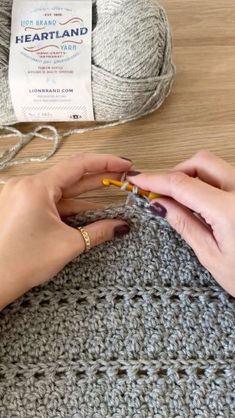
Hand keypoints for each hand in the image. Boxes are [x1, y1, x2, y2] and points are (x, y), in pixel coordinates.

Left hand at [0, 154, 132, 309]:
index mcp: (36, 188)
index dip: (106, 163)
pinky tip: (88, 210)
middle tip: (124, 179)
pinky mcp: (17, 206)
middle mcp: (25, 185)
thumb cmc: (23, 263)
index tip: (126, 165)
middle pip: (70, 177)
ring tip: (112, 195)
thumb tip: (123, 226)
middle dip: (98, 179)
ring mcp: (19, 195)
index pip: (78, 165)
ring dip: (84, 196)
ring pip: (59, 191)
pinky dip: (68, 207)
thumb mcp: (68, 245)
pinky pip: (48, 201)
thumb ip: (99, 231)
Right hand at [127, 150, 234, 296]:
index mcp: (229, 210)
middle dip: (176, 171)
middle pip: (201, 161)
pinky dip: (206, 182)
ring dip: (191, 176)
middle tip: (160, 192)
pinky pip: (225, 177)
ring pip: (214, 166)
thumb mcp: (211, 255)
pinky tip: (199, 202)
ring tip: (179, 201)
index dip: (156, 180)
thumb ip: (184, 224)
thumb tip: (159, 203)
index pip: (182, 184)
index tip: (138, 180)